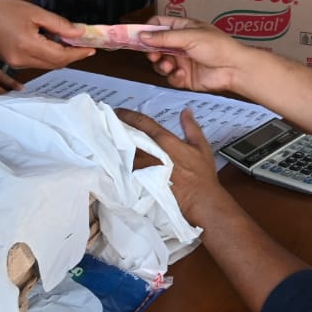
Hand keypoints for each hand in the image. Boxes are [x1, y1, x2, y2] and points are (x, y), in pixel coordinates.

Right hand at [0, 0, 93, 70]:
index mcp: (28, 46)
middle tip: (85, 44)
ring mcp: (15, 63)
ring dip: (60, 56)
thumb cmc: (0, 7)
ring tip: (70, 41)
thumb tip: (79, 32)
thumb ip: (58, 24)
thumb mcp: (33, 11)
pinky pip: (35, 62)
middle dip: (72, 56)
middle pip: (55, 64)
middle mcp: (22, 60)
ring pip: (46, 64)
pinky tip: (51, 42)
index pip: (61, 56)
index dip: (78, 53)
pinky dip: (47, 55)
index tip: (91, 47)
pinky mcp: (11, 61)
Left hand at [116, 108, 235, 223]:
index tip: (118, 112)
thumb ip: (191, 127)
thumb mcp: (201, 146)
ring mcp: (146, 169)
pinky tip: (116, 163)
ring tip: (110, 143)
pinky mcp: (144, 183)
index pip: (143, 123)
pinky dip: (122, 165)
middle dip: (118, 130)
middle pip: (129, 137)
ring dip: (118, 148)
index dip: (128, 115)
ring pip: (126, 154)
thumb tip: (186, 111)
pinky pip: (128, 171)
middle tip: (109, 125)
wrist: (201, 201)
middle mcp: (153, 153)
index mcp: (166, 141)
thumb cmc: (202, 175)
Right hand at [131, 15, 255, 94]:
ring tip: (168, 65)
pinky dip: (173, 77)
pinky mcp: (184, 76)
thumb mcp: (189, 37)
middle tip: (153, 54)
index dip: (146, 30)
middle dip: (152, 51)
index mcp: (182, 28)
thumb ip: (164, 37)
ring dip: (161, 65)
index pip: (157, 25)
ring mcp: (181, 60)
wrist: (234, 69)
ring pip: (160, 63)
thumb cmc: (219, 47)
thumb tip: (143, 35)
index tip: (136, 37)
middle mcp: (180, 44)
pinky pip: (170, 78)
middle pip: (155, 46)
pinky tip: (182, 74)